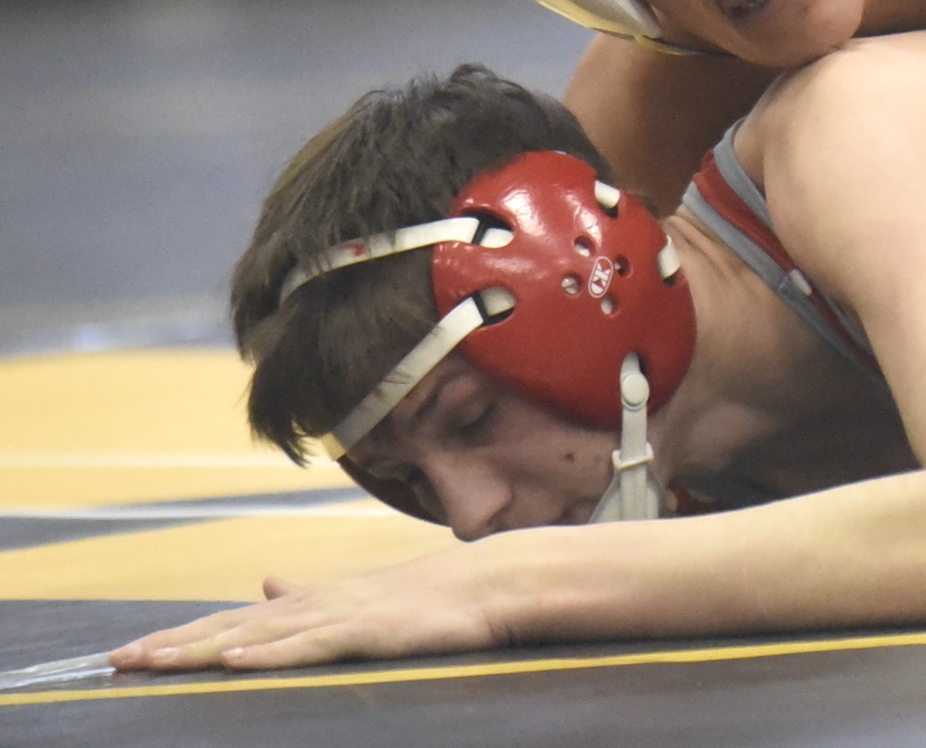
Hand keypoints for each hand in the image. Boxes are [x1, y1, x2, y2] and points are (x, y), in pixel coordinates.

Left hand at [108, 550, 504, 673]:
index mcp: (309, 603)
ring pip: (258, 635)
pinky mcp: (367, 633)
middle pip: (230, 626)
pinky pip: (309, 646)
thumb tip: (266, 583)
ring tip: (156, 661)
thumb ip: (307, 596)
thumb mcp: (356, 598)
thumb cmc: (428, 597)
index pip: (232, 621)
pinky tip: (236, 658)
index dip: (182, 635)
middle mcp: (313, 606)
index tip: (132, 651)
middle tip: (118, 661)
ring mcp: (338, 617)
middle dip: (173, 644)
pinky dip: (270, 652)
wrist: (486, 583)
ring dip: (204, 648)